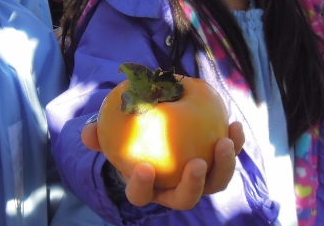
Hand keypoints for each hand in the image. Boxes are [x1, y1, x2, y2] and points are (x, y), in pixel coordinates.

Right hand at [81, 119, 243, 209]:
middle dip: (193, 186)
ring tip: (224, 141)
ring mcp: (199, 181)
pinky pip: (227, 158)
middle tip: (197, 163)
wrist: (155, 129)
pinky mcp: (216, 165)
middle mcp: (174, 190)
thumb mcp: (112, 133)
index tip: (144, 167)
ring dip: (223, 166)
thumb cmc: (131, 135)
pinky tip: (234, 125)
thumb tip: (88, 133)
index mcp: (147, 187)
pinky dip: (235, 144)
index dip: (142, 186)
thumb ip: (99, 134)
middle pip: (185, 199)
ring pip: (214, 183)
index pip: (141, 196)